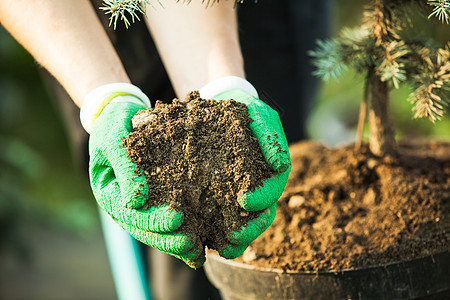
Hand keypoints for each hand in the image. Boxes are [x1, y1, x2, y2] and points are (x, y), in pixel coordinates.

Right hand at [82, 83, 203, 267]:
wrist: (121, 115)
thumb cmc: (115, 123)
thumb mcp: (114, 138)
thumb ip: (124, 166)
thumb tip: (136, 201)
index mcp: (109, 192)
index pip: (129, 214)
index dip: (152, 220)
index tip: (177, 219)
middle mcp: (123, 204)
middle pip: (144, 229)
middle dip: (168, 239)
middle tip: (192, 243)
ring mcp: (139, 205)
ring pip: (156, 231)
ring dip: (176, 241)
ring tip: (199, 248)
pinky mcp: (155, 200)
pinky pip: (167, 219)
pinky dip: (183, 230)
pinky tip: (202, 238)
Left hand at [200, 77, 290, 257]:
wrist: (218, 107)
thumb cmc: (242, 111)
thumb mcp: (259, 115)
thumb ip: (270, 136)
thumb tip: (280, 164)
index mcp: (269, 172)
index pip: (271, 191)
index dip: (262, 198)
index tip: (245, 200)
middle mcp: (256, 188)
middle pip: (260, 216)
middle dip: (249, 229)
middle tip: (234, 237)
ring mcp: (237, 195)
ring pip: (242, 224)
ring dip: (234, 239)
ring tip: (221, 247)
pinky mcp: (217, 198)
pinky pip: (219, 220)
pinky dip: (214, 232)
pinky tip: (203, 239)